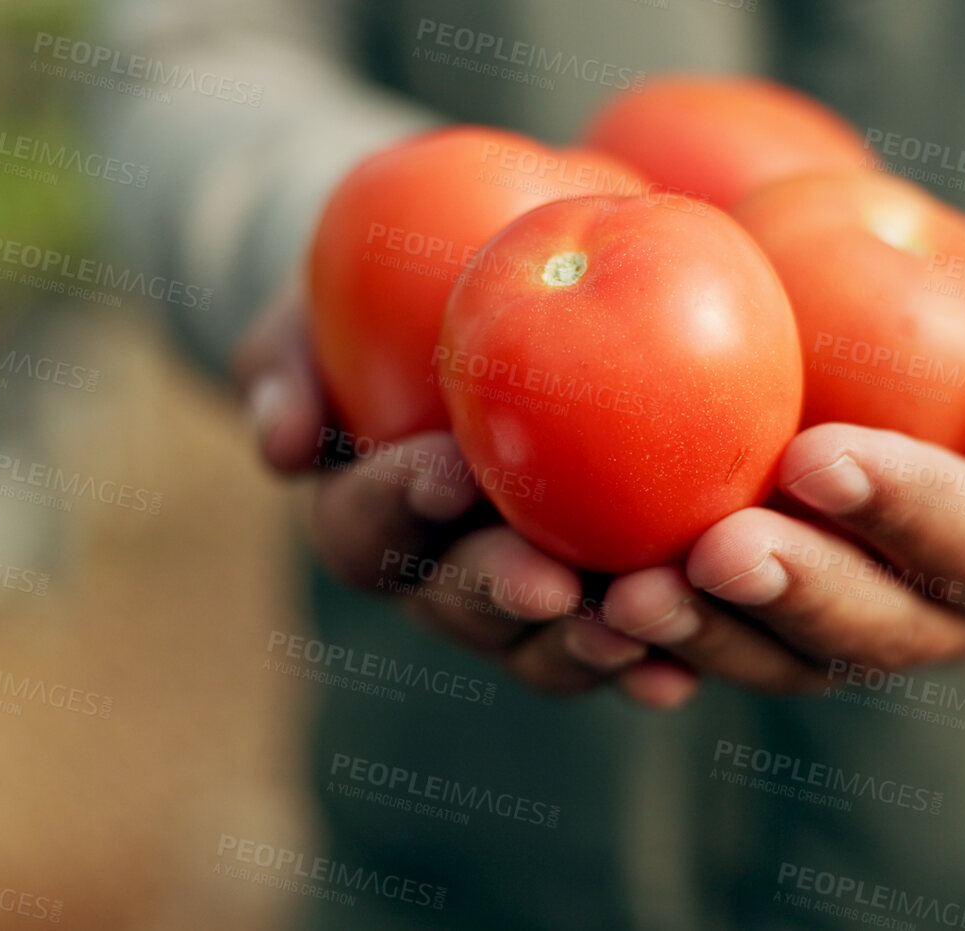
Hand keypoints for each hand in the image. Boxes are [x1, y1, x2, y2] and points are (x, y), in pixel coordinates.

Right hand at [233, 283, 702, 705]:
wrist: (473, 312)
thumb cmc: (382, 297)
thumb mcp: (311, 310)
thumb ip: (284, 362)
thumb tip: (279, 442)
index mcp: (364, 517)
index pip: (367, 525)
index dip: (402, 504)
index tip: (450, 468)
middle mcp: (435, 578)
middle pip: (457, 607)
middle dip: (499, 597)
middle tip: (548, 582)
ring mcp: (519, 603)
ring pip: (538, 649)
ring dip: (580, 646)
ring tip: (633, 628)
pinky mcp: (600, 603)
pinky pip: (624, 644)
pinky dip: (653, 659)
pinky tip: (685, 667)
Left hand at [590, 218, 964, 694]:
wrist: (956, 348)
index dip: (903, 510)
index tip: (817, 456)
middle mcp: (950, 618)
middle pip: (872, 630)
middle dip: (789, 596)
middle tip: (710, 549)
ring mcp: (853, 627)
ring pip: (780, 658)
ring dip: (702, 636)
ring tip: (624, 596)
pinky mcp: (771, 619)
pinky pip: (712, 644)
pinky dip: (651, 642)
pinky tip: (579, 612)